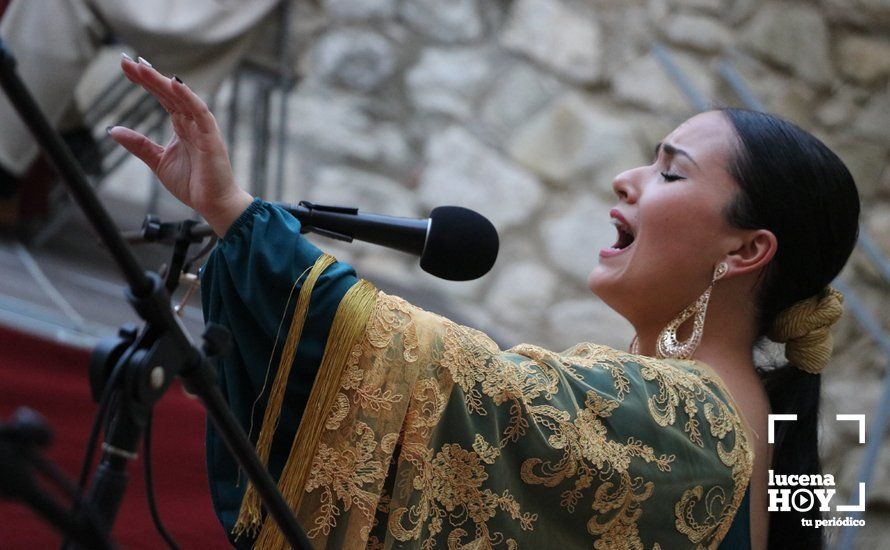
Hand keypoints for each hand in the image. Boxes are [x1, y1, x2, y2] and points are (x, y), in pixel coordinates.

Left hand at [108, 56, 252, 235]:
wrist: (213, 204)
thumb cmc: (193, 184)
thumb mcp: (158, 161)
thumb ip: (139, 144)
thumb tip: (114, 130)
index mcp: (182, 126)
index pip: (162, 97)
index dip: (145, 82)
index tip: (126, 67)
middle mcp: (192, 122)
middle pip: (169, 92)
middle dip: (148, 76)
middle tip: (126, 61)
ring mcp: (202, 127)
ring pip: (181, 97)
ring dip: (162, 81)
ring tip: (142, 67)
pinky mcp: (211, 136)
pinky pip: (200, 111)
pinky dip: (188, 96)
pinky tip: (174, 82)